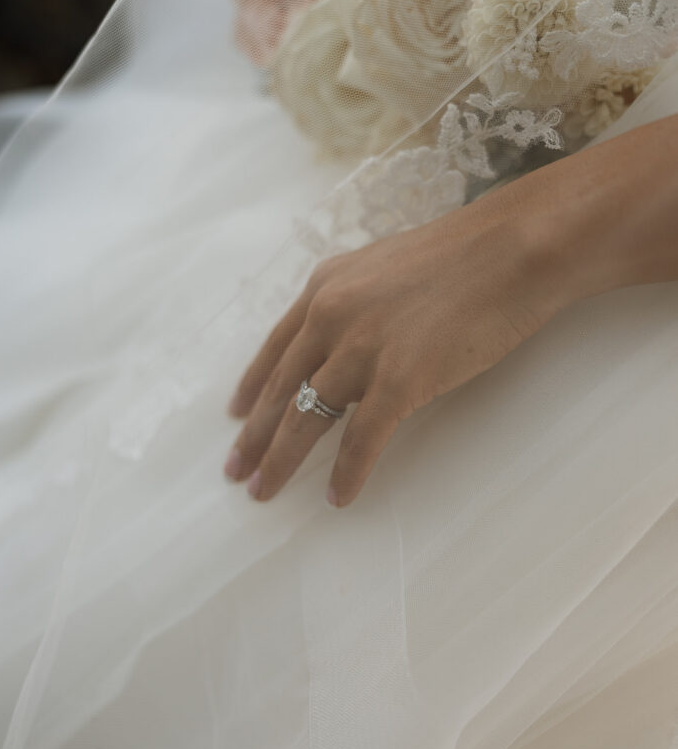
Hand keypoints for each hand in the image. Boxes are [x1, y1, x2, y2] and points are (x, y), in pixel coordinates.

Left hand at [224, 195, 558, 506]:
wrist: (512, 250)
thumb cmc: (464, 254)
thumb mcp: (386, 265)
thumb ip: (357, 299)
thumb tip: (346, 336)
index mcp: (326, 286)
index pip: (276, 346)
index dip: (253, 386)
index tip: (235, 414)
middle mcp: (331, 316)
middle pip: (282, 389)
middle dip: (254, 435)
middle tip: (235, 471)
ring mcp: (362, 349)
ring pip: (307, 418)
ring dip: (282, 460)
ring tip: (265, 491)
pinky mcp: (399, 380)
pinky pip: (362, 440)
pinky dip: (347, 473)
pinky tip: (338, 497)